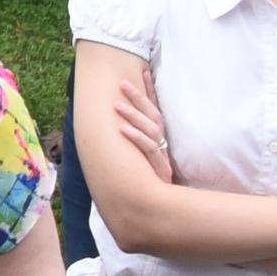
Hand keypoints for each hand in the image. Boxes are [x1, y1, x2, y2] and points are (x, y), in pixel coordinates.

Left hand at [109, 60, 175, 179]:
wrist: (160, 203)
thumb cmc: (146, 177)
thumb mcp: (140, 155)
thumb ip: (134, 137)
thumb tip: (114, 121)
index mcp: (159, 137)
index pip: (155, 109)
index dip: (150, 91)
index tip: (144, 72)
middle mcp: (162, 142)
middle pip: (152, 114)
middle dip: (138, 97)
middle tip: (123, 83)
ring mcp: (162, 153)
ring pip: (151, 129)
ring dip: (133, 115)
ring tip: (117, 104)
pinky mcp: (159, 167)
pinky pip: (149, 148)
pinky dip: (136, 138)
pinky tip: (123, 129)